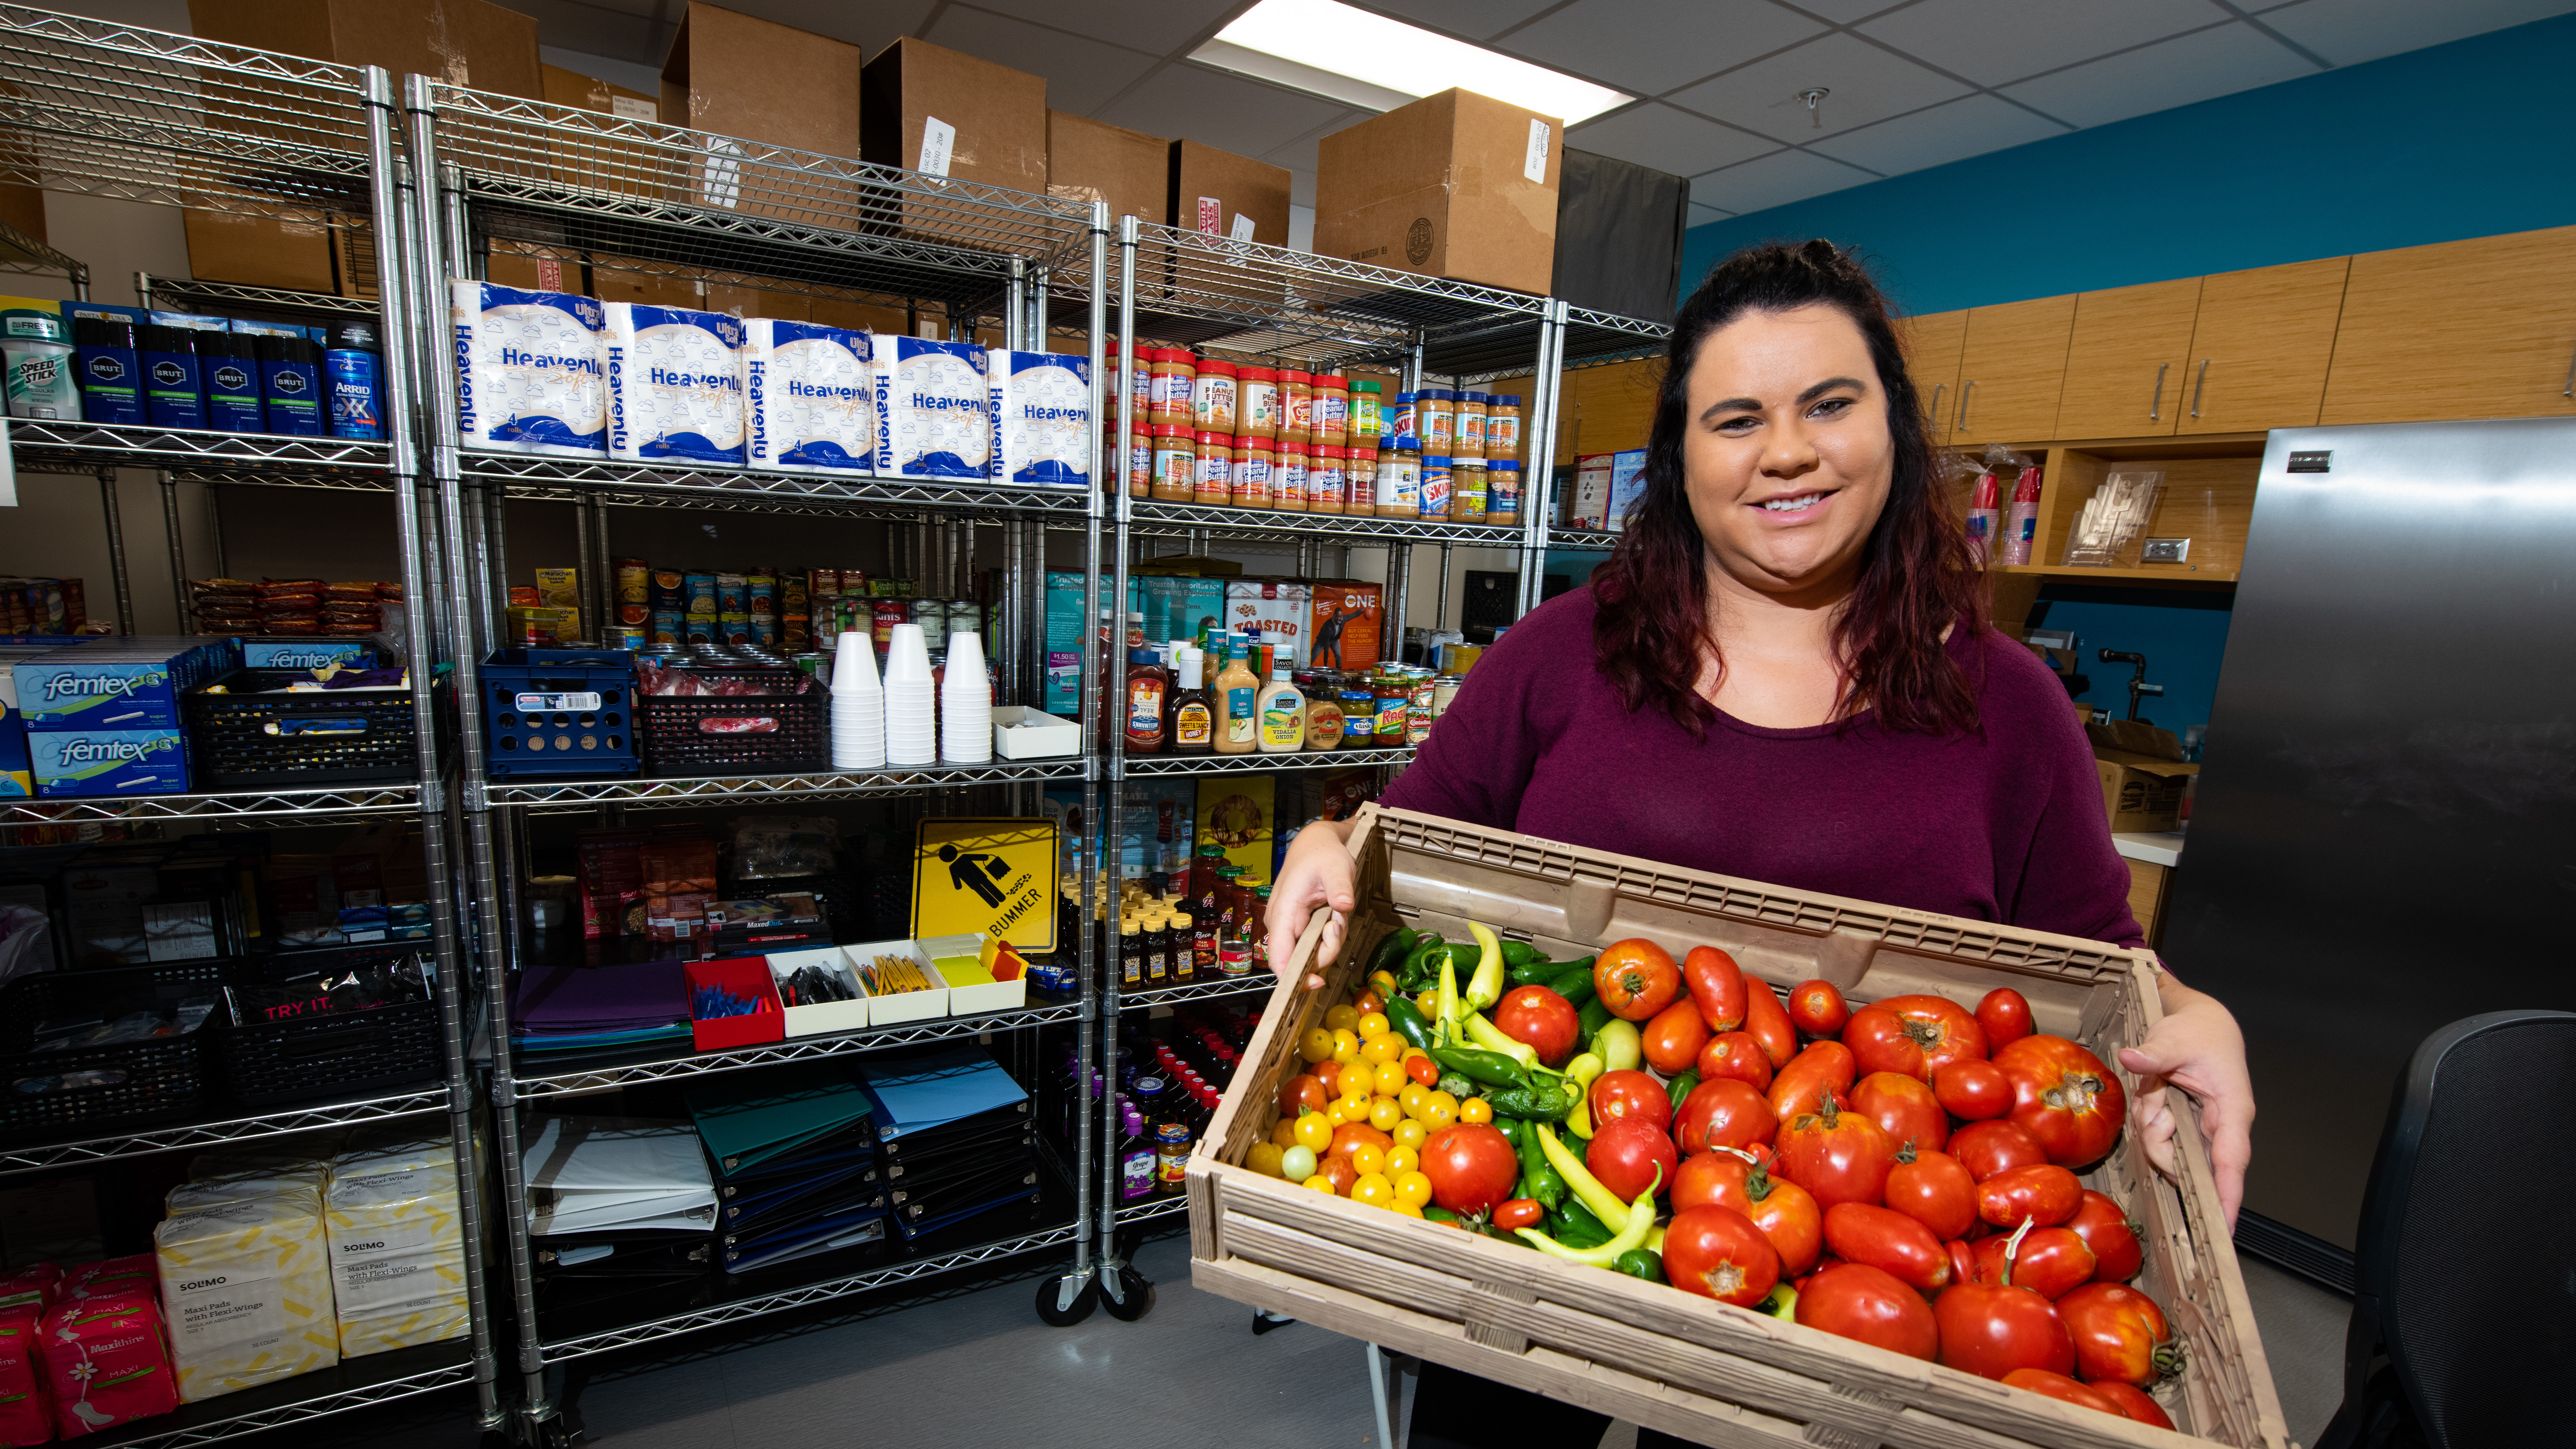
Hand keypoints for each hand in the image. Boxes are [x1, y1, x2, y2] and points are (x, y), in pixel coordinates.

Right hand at [1265, 817, 1358, 989]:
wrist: (1315, 845)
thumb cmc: (1320, 854)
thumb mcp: (1336, 866)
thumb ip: (1340, 887)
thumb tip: (1344, 905)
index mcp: (1283, 912)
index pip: (1279, 958)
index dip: (1295, 978)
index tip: (1317, 982)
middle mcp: (1281, 925)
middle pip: (1301, 960)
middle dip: (1327, 948)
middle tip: (1337, 921)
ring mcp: (1289, 928)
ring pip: (1311, 954)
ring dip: (1331, 940)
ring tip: (1336, 913)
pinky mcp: (1298, 929)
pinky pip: (1315, 945)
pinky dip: (1329, 936)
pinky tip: (1333, 917)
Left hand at [2118, 968, 2253, 1227]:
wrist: (2203, 1023)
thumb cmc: (2201, 1032)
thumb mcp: (2175, 1039)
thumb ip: (2154, 1053)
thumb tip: (2132, 1057)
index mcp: (2232, 1109)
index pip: (2231, 1161)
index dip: (2228, 1196)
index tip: (2224, 1227)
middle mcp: (2220, 1125)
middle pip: (2187, 1161)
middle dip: (2162, 1142)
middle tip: (2156, 1102)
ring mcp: (2201, 1129)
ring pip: (2166, 1148)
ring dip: (2151, 1123)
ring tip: (2157, 1088)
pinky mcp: (2185, 1127)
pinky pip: (2157, 1135)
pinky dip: (2147, 1117)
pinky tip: (2154, 1094)